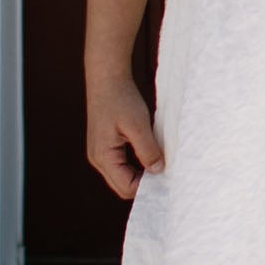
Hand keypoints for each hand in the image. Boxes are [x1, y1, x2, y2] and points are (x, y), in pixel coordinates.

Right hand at [85, 68, 162, 197]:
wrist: (107, 77)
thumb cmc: (120, 98)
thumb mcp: (138, 125)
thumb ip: (147, 150)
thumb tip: (158, 171)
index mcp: (103, 157)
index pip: (125, 187)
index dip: (146, 187)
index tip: (166, 178)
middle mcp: (97, 159)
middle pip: (122, 186)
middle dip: (142, 183)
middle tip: (165, 174)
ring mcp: (99, 153)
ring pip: (121, 176)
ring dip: (139, 174)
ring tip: (159, 164)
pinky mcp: (105, 145)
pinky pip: (120, 164)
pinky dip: (135, 164)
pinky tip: (149, 155)